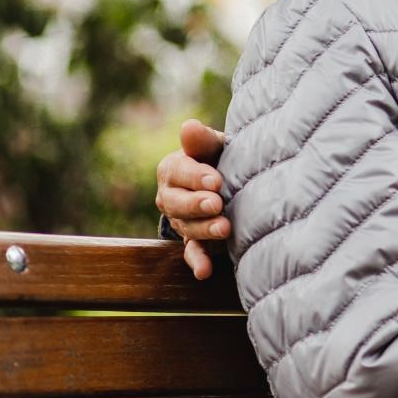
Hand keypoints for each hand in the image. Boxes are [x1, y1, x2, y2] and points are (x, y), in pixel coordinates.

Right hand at [154, 119, 228, 279]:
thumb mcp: (213, 145)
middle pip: (177, 203)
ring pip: (186, 227)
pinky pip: (192, 252)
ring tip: (224, 229)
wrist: (227, 180)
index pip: (179, 172)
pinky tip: (204, 271)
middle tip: (217, 204)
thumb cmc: (219, 157)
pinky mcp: (193, 240)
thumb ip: (202, 140)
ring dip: (204, 229)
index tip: (216, 181)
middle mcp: (170, 196)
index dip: (197, 177)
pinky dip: (197, 261)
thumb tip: (189, 126)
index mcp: (172, 169)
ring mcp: (180, 220)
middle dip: (197, 204)